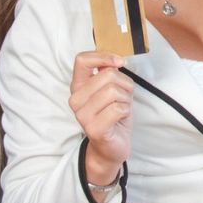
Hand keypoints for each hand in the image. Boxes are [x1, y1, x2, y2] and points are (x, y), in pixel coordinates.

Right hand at [68, 51, 133, 189]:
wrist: (113, 146)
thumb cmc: (113, 115)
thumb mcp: (112, 88)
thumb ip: (109, 73)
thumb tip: (116, 60)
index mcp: (78, 86)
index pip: (82, 60)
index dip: (103, 56)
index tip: (119, 62)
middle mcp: (76, 99)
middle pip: (107, 75)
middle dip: (124, 85)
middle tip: (122, 99)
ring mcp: (82, 115)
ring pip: (113, 91)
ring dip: (126, 99)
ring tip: (121, 109)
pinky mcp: (93, 128)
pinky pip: (117, 108)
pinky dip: (125, 111)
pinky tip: (120, 118)